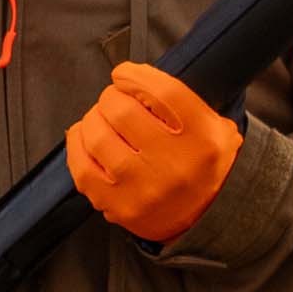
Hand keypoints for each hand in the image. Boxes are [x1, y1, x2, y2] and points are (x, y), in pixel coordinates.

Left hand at [65, 62, 243, 238]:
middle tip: (114, 101)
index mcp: (203, 138)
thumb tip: (132, 76)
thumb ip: (183, 98)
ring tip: (102, 120)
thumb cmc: (201, 163)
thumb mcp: (215, 126)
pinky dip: (77, 145)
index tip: (124, 74)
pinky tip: (86, 139)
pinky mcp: (118, 205)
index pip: (163, 92)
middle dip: (110, 98)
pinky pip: (81, 167)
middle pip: (120, 110)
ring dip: (92, 120)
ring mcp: (143, 188)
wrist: (205, 217)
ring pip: (96, 136)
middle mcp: (174, 164)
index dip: (134, 76)